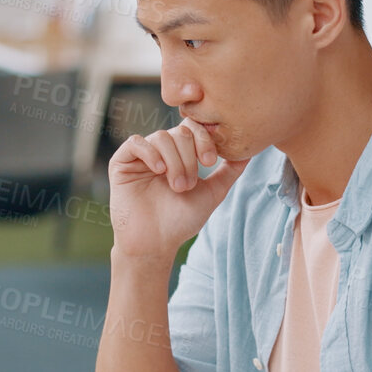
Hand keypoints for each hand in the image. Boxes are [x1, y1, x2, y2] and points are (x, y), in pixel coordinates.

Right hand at [108, 118, 250, 261]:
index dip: (204, 139)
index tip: (210, 161)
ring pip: (161, 137)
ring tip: (177, 186)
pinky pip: (136, 142)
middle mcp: (161, 151)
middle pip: (180, 131)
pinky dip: (150, 153)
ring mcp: (141, 156)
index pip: (194, 128)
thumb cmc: (181, 221)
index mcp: (180, 154)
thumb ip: (230, 171)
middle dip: (189, 157)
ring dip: (174, 161)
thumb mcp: (213, 192)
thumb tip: (250, 151)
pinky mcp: (121, 162)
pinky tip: (159, 171)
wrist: (155, 243)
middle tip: (189, 184)